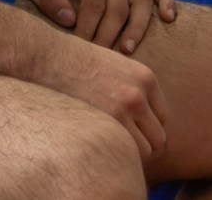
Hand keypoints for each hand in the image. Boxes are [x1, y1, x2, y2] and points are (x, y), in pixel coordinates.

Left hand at [18, 0, 178, 54]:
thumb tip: (68, 19)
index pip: (94, 1)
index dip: (87, 28)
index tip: (79, 50)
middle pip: (118, 6)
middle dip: (108, 36)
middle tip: (99, 61)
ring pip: (142, 2)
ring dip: (137, 28)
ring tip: (127, 50)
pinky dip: (166, 2)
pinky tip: (169, 19)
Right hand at [23, 31, 167, 159]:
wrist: (49, 57)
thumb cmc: (75, 63)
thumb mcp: (114, 66)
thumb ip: (132, 88)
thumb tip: (139, 120)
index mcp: (145, 79)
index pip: (162, 118)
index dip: (146, 128)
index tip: (129, 131)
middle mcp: (140, 94)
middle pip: (158, 138)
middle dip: (142, 144)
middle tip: (119, 144)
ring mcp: (125, 109)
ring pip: (145, 151)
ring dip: (130, 153)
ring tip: (109, 146)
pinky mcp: (107, 121)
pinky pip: (125, 152)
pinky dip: (117, 155)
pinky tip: (100, 147)